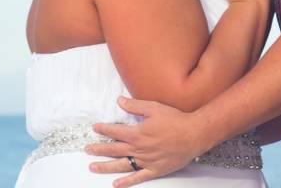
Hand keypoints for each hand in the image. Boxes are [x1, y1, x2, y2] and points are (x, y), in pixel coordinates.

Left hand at [86, 97, 208, 186]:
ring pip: (121, 165)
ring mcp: (145, 161)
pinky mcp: (155, 169)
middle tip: (87, 149)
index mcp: (137, 133)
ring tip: (93, 166)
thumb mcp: (154, 108)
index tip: (95, 128)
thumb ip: (135, 105)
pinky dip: (127, 181)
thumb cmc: (175, 120)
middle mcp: (138, 148)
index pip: (115, 131)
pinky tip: (116, 184)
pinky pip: (138, 177)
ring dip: (105, 166)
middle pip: (113, 149)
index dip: (103, 129)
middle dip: (98, 149)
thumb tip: (119, 101)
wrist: (193, 134)